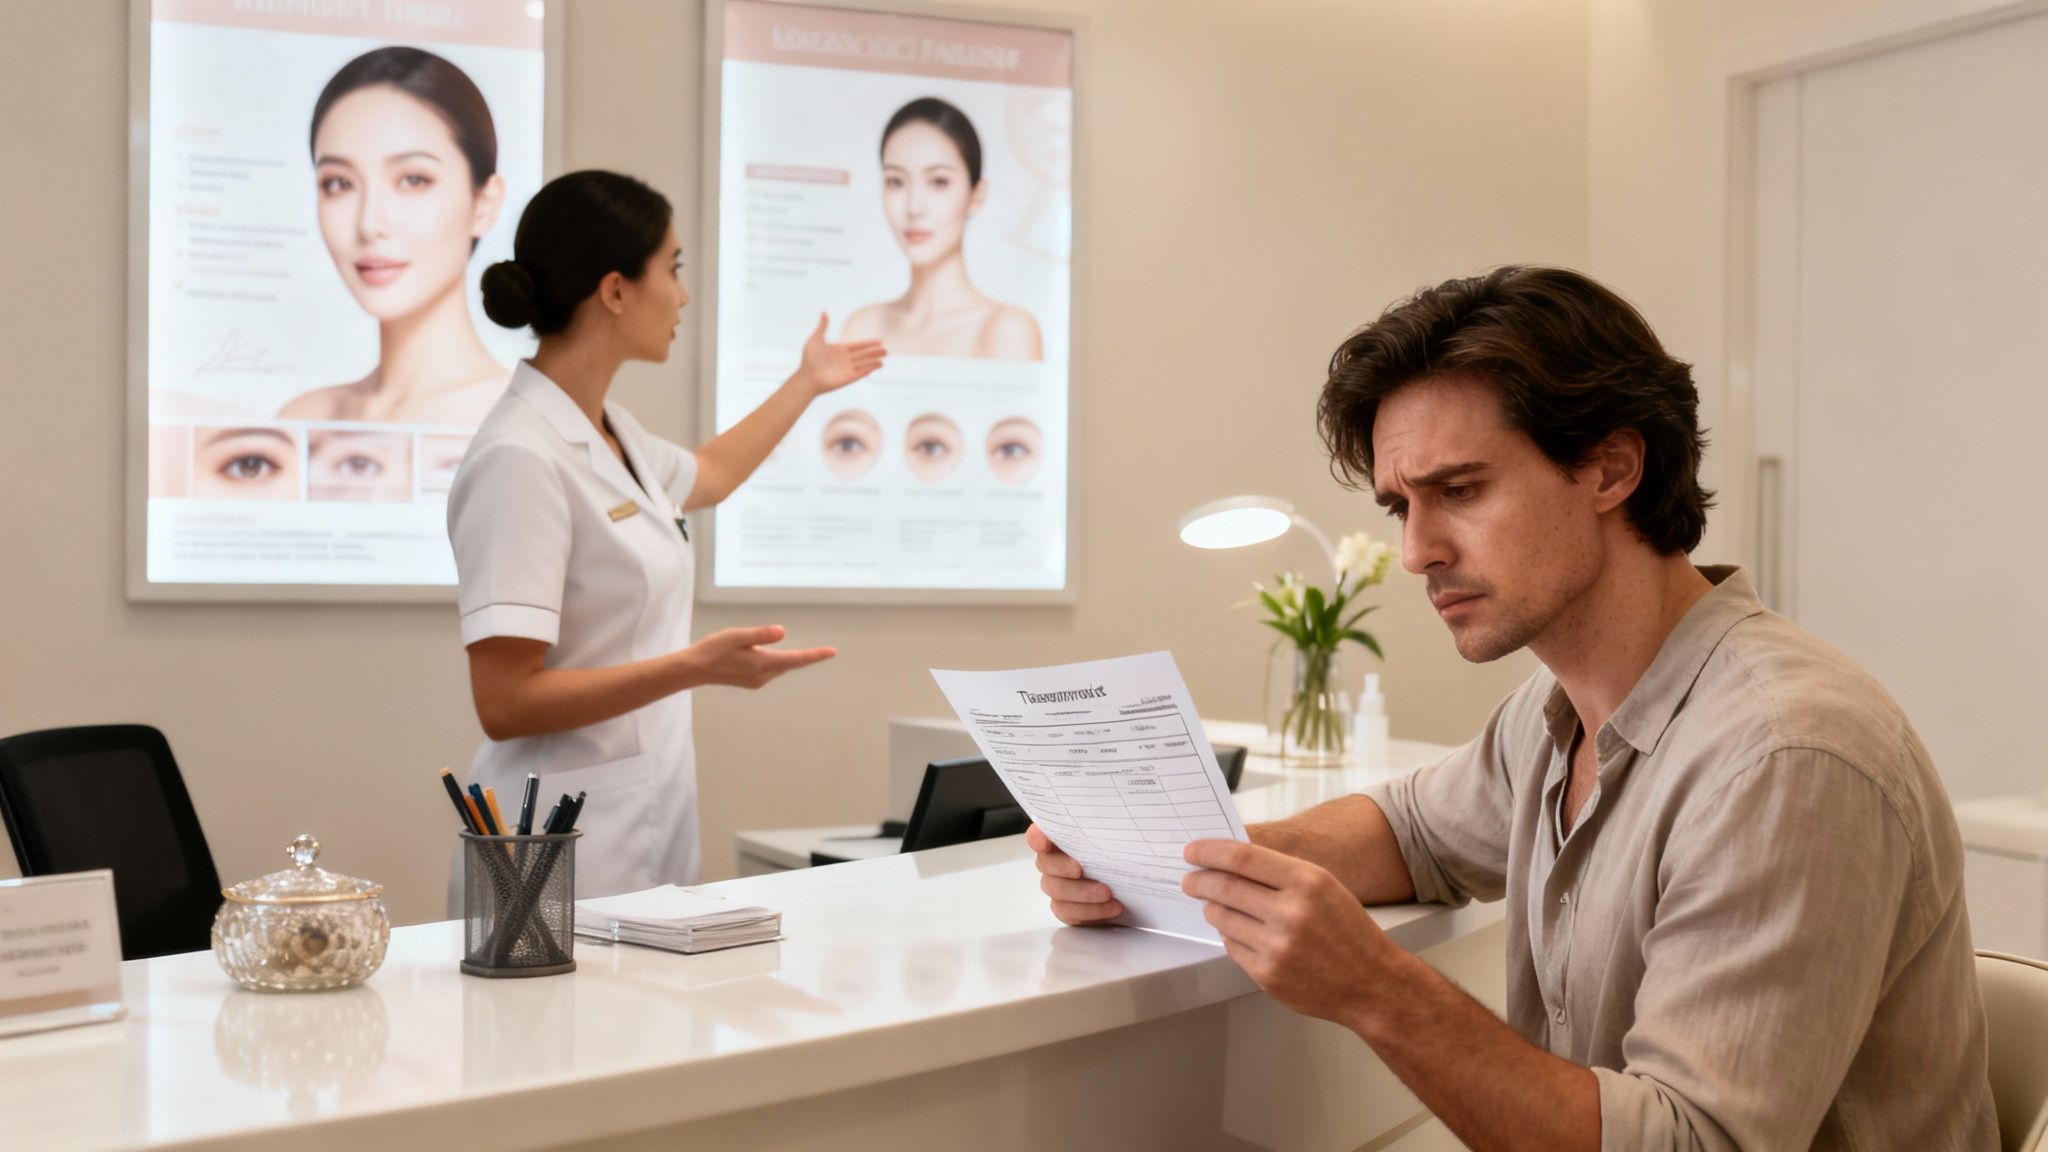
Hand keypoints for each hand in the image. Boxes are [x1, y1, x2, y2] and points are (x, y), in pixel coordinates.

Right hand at [680, 625, 834, 688]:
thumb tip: (782, 632)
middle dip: (806, 658)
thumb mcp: (737, 636)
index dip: (814, 655)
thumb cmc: (713, 649)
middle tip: (825, 652)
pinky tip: (774, 657)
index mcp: (762, 663)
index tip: (832, 652)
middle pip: (791, 665)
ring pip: (780, 668)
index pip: (795, 659)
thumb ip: (760, 635)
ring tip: (805, 654)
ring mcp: (756, 681)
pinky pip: (770, 671)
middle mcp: (762, 675)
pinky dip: (777, 663)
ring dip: (791, 660)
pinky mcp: (749, 681)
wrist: (693, 670)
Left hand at [794, 313, 886, 395]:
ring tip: (884, 359)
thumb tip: (824, 312)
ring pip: (864, 364)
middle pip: (863, 355)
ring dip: (874, 361)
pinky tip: (877, 367)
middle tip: (886, 350)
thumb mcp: (815, 339)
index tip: (878, 341)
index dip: (868, 344)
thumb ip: (822, 326)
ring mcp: (847, 369)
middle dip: (875, 353)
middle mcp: (845, 360)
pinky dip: (869, 369)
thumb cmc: (808, 359)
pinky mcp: (847, 378)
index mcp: (839, 350)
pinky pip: (861, 373)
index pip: (857, 346)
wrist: (806, 376)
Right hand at [1028, 823, 1124, 924]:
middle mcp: (1055, 861)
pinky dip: (1091, 912)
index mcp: (1062, 837)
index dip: (1037, 838)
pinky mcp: (1068, 909)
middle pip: (1045, 863)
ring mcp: (1059, 886)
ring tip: (1108, 894)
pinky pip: (1069, 913)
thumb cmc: (1124, 853)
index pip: (1038, 834)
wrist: (1135, 881)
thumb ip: (1108, 826)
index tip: (1044, 843)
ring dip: (1082, 893)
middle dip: (1062, 867)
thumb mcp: (1121, 834)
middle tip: (1081, 870)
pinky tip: (1111, 907)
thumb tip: (1111, 813)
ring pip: (1056, 891)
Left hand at [1182, 839, 1396, 1027]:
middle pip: (1224, 887)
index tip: (1192, 851)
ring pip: (1221, 918)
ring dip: (1212, 909)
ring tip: (1214, 906)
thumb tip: (1230, 862)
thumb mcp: (1323, 887)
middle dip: (1199, 881)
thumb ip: (1280, 873)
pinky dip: (1229, 936)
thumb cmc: (1347, 932)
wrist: (1371, 983)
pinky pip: (1231, 946)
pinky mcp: (1267, 974)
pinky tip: (1238, 932)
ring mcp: (1277, 946)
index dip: (1210, 851)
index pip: (1242, 857)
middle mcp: (1290, 912)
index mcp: (1307, 881)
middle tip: (1190, 880)